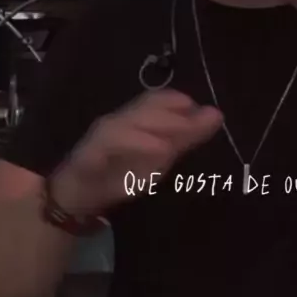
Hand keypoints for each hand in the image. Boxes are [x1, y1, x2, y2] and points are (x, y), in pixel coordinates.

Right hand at [51, 90, 222, 215]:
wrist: (80, 196)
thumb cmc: (120, 172)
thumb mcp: (160, 156)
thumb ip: (186, 136)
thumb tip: (216, 114)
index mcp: (135, 119)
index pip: (155, 100)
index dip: (175, 100)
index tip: (199, 106)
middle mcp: (118, 121)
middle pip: (142, 108)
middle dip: (170, 111)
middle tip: (197, 119)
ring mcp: (102, 136)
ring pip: (126, 122)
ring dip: (154, 125)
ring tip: (180, 131)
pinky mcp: (88, 154)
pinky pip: (110, 144)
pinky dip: (134, 143)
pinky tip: (157, 148)